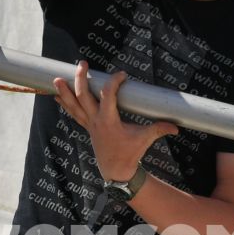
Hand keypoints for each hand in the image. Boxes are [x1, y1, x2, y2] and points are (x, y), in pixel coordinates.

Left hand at [52, 62, 179, 181]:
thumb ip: (160, 129)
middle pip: (83, 96)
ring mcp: (89, 125)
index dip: (114, 81)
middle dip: (80, 79)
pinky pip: (73, 113)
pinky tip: (56, 95)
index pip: (108, 94)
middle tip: (81, 64)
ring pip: (73, 105)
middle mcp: (96, 121)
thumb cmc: (130, 154)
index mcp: (109, 121)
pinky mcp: (87, 128)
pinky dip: (65, 104)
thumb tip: (177, 126)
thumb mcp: (145, 140)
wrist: (116, 171)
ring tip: (56, 78)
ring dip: (64, 92)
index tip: (122, 75)